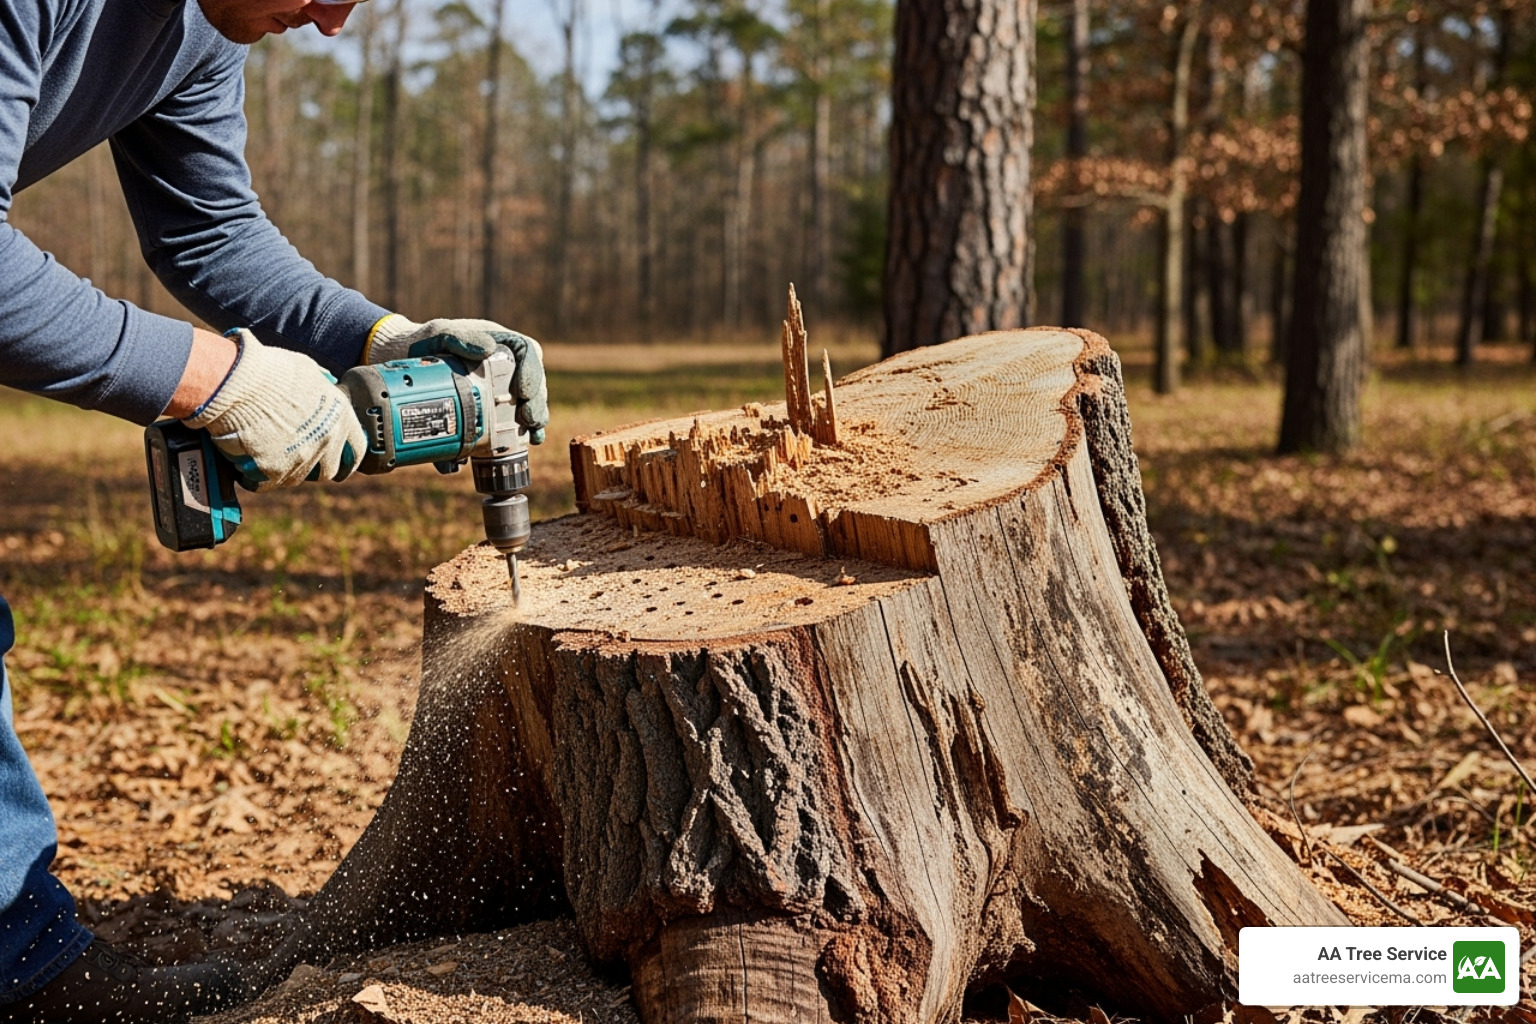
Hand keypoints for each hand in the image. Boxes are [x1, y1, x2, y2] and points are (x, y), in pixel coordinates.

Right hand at [185, 329, 366, 489]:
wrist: (235, 382)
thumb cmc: (267, 369)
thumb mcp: (305, 370)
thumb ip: (319, 386)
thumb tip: (324, 386)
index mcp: (338, 414)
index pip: (357, 447)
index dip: (348, 457)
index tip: (342, 463)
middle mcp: (326, 438)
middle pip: (329, 469)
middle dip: (316, 469)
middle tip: (298, 462)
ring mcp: (302, 457)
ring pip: (297, 478)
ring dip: (284, 472)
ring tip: (266, 458)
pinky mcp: (275, 471)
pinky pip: (268, 483)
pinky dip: (258, 478)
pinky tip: (247, 468)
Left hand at [364, 315, 548, 443]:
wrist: (402, 363)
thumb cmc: (424, 343)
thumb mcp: (438, 334)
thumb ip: (459, 338)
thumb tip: (487, 349)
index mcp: (499, 343)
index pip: (528, 353)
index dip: (532, 374)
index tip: (525, 394)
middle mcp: (505, 366)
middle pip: (533, 382)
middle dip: (537, 404)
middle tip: (531, 421)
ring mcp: (499, 388)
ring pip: (526, 403)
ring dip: (533, 422)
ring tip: (533, 437)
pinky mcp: (488, 409)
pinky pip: (509, 421)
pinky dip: (518, 434)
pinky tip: (523, 445)